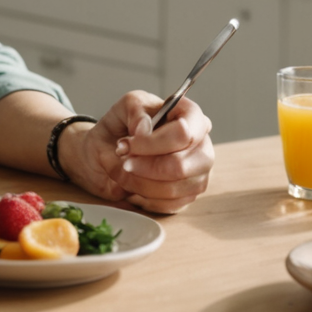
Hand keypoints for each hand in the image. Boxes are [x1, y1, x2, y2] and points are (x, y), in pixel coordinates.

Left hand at [62, 92, 213, 213]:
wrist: (109, 151)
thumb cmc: (122, 125)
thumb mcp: (123, 107)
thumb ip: (134, 110)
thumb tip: (144, 129)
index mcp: (191, 116)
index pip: (183, 133)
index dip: (152, 143)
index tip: (127, 145)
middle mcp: (202, 144)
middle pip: (180, 166)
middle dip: (144, 167)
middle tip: (124, 161)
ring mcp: (198, 172)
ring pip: (173, 188)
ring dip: (140, 183)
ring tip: (124, 172)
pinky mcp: (189, 194)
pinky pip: (169, 205)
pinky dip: (145, 198)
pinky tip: (134, 185)